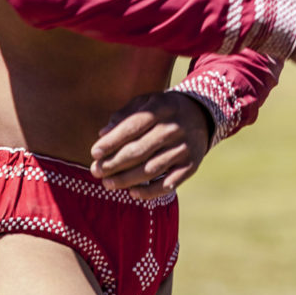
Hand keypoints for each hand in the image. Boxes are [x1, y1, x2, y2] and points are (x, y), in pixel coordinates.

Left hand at [90, 90, 210, 200]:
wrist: (201, 114)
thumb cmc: (163, 109)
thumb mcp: (146, 101)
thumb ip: (124, 115)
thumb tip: (103, 134)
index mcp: (160, 109)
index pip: (132, 127)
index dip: (112, 141)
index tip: (94, 153)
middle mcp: (173, 128)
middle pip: (139, 150)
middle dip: (114, 163)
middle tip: (96, 171)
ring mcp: (184, 148)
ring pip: (151, 169)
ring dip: (126, 179)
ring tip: (108, 183)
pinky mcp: (191, 165)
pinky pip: (169, 183)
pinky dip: (150, 191)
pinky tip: (132, 193)